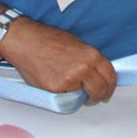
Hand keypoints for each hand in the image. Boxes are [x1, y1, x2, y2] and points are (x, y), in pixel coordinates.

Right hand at [0, 17, 115, 103]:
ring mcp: (69, 81)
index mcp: (91, 55)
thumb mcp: (78, 44)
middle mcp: (83, 68)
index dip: (110, 86)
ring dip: (79, 96)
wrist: (26, 41)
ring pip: (82, 97)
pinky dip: (64, 95)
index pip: (110, 77)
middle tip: (94, 97)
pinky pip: (66, 98)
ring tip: (68, 85)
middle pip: (100, 91)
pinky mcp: (55, 90)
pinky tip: (57, 84)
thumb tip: (98, 75)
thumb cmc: (48, 39)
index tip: (107, 91)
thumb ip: (90, 60)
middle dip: (98, 96)